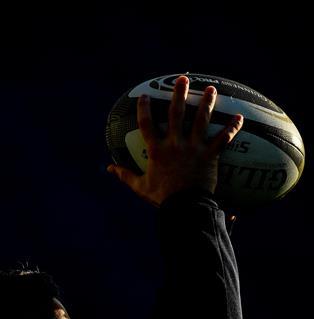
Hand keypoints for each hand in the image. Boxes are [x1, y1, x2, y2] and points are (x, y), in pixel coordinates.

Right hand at [107, 75, 243, 205]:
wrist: (184, 208)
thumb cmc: (162, 198)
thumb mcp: (140, 187)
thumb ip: (125, 175)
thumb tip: (109, 169)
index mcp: (157, 151)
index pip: (146, 125)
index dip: (144, 109)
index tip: (144, 96)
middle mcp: (175, 144)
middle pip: (176, 114)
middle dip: (179, 94)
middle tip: (183, 79)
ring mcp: (194, 149)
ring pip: (201, 121)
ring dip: (207, 103)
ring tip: (212, 89)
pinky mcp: (209, 156)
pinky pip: (223, 140)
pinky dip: (232, 129)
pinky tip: (240, 117)